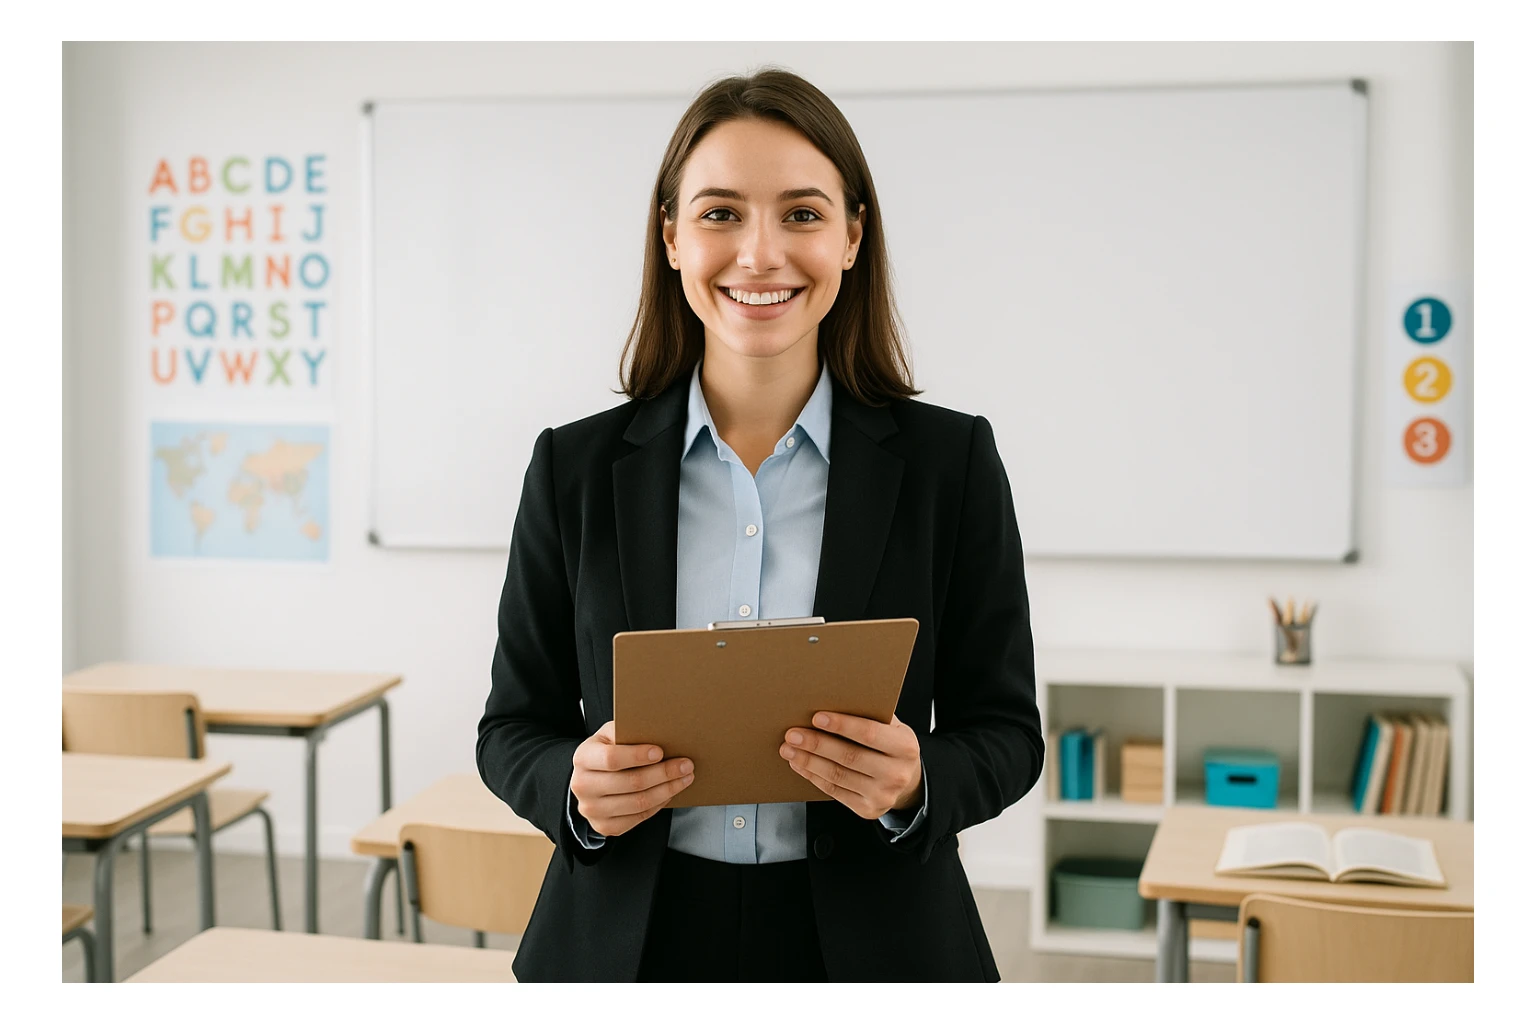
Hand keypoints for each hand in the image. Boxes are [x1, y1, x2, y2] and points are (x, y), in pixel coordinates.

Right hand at [571, 721, 694, 837]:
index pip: (611, 759)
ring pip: (638, 803)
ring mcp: (592, 810)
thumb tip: (660, 732)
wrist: (591, 778)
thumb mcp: (611, 735)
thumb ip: (628, 732)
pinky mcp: (604, 826)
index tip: (660, 752)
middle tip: (686, 765)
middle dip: (664, 773)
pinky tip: (669, 792)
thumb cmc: (607, 751)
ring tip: (685, 778)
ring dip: (667, 790)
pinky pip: (638, 818)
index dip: (637, 756)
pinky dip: (658, 805)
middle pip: (631, 783)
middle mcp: (582, 786)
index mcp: (583, 758)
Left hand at [780, 712, 922, 819]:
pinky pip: (834, 791)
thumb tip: (830, 699)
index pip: (870, 734)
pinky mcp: (867, 809)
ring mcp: (882, 795)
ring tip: (789, 748)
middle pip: (849, 757)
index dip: (842, 725)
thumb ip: (869, 715)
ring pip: (837, 776)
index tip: (817, 717)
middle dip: (817, 744)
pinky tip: (799, 764)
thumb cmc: (891, 746)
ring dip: (808, 761)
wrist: (907, 781)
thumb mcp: (891, 727)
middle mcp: (896, 774)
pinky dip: (812, 776)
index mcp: (904, 747)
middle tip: (793, 734)